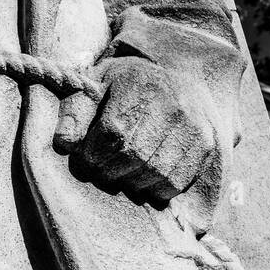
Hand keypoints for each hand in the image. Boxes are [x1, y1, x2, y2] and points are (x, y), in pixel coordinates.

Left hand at [52, 56, 217, 202]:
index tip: (85, 159)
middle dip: (109, 171)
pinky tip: (141, 179)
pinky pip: (177, 181)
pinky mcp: (205, 145)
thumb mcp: (93, 85)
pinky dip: (154, 189)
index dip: (94, 153)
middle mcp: (171, 103)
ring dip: (131, 182)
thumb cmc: (122, 86)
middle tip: (99, 172)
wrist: (175, 80)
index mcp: (137, 83)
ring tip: (119, 175)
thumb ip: (75, 111)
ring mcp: (193, 125)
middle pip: (135, 155)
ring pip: (156, 172)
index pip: (113, 131)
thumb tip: (64, 144)